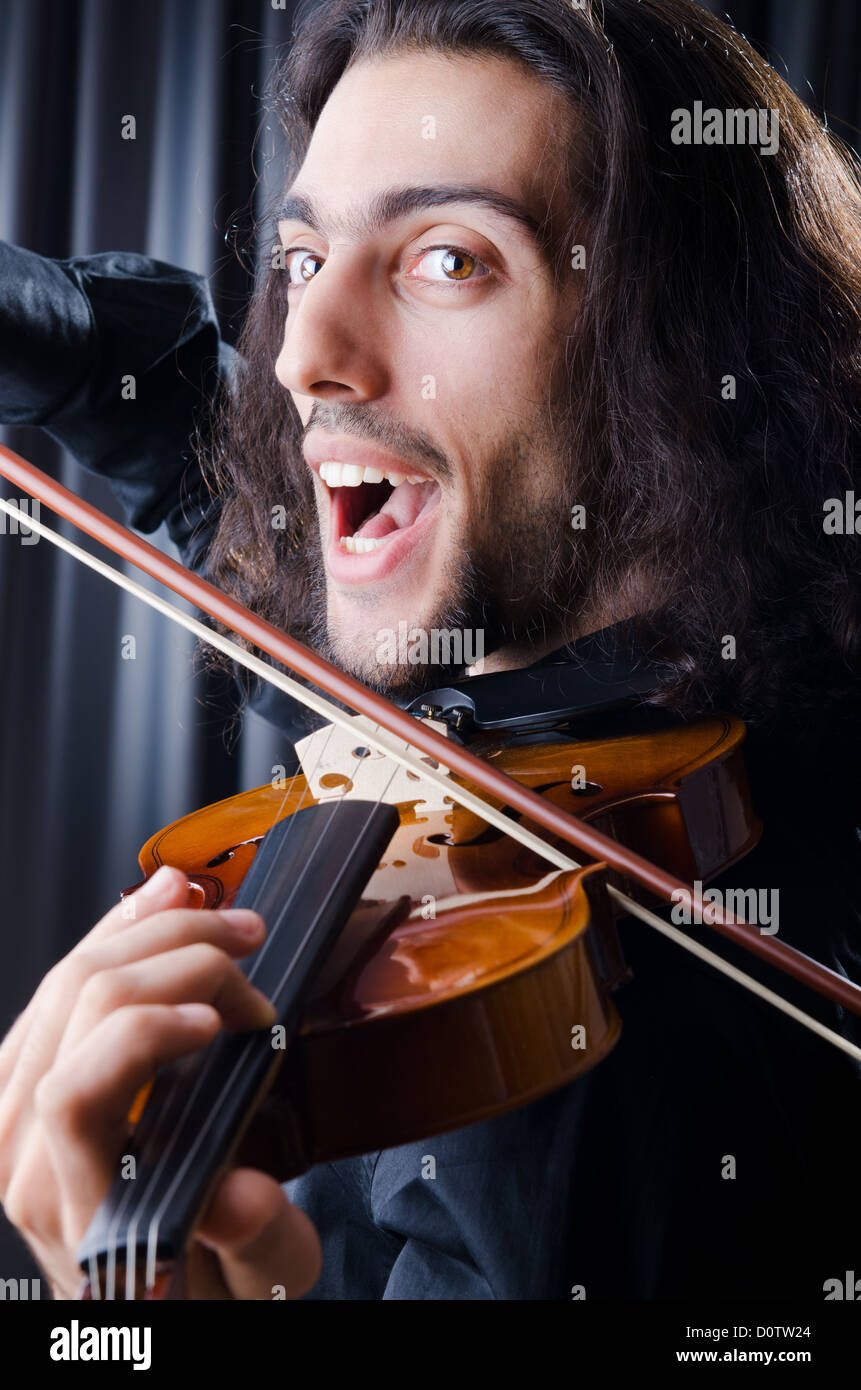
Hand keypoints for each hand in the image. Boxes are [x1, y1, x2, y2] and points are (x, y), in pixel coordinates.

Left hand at [0, 866, 321, 1299]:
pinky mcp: (22, 1086)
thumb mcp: (256, 1287)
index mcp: (81, 1212)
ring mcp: (13, 1119)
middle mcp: (28, 1162)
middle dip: (177, 956)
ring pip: (63, 984)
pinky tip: (159, 912)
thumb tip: (242, 1194)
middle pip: (78, 1012)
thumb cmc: (201, 1290)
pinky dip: (113, 938)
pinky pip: (55, 990)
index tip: (228, 1020)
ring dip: (148, 931)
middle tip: (252, 947)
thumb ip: (255, 1244)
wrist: (151, 1312)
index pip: (76, 1095)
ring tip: (219, 915)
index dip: (144, 1033)